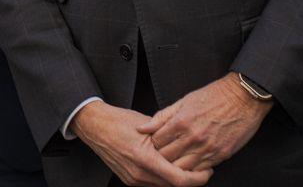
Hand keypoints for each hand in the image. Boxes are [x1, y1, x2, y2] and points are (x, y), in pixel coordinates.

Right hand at [74, 101, 211, 186]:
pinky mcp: (130, 180)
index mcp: (145, 159)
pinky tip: (170, 167)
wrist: (95, 127)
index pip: (179, 179)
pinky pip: (153, 183)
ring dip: (177, 179)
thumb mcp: (149, 126)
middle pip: (173, 186)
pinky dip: (165, 178)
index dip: (197, 178)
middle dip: (190, 179)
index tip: (207, 171)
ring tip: (187, 166)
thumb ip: (169, 139)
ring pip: (164, 186)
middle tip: (202, 169)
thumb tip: (189, 144)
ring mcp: (133, 179)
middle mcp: (138, 173)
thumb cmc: (120, 121)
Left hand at [138, 73, 270, 171]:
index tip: (155, 142)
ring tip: (175, 160)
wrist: (243, 97)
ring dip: (176, 166)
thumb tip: (142, 128)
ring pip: (182, 168)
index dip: (153, 144)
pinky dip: (193, 169)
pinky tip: (191, 163)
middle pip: (166, 158)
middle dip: (161, 157)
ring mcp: (207, 148)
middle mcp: (193, 137)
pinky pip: (200, 170)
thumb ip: (162, 116)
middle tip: (162, 153)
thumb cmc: (213, 96)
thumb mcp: (183, 101)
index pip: (156, 142)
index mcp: (181, 122)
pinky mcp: (221, 155)